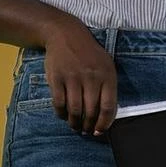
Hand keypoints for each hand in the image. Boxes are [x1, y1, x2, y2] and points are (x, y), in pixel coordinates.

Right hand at [41, 21, 117, 135]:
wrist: (66, 34)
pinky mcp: (57, 78)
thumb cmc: (89, 54)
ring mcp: (73, 78)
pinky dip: (61, 114)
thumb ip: (108, 87)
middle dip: (89, 126)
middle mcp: (91, 78)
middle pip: (91, 111)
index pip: (108, 107)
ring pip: (74, 110)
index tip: (99, 131)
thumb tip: (106, 115)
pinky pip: (59, 103)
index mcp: (107, 75)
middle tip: (86, 131)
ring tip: (75, 126)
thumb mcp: (106, 65)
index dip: (104, 124)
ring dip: (75, 123)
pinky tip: (63, 115)